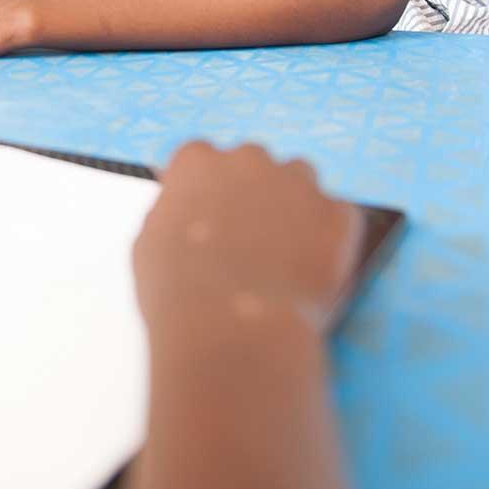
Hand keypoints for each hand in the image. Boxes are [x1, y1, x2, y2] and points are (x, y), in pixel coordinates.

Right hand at [134, 142, 361, 338]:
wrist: (231, 330)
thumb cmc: (180, 294)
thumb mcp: (151, 243)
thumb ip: (172, 214)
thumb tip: (186, 213)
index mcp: (197, 162)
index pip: (201, 158)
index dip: (207, 188)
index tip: (209, 211)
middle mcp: (248, 159)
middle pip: (254, 162)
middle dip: (252, 192)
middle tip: (248, 238)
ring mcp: (297, 183)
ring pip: (300, 180)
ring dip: (293, 205)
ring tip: (283, 253)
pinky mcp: (337, 214)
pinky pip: (336, 215)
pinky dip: (329, 237)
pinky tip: (311, 268)